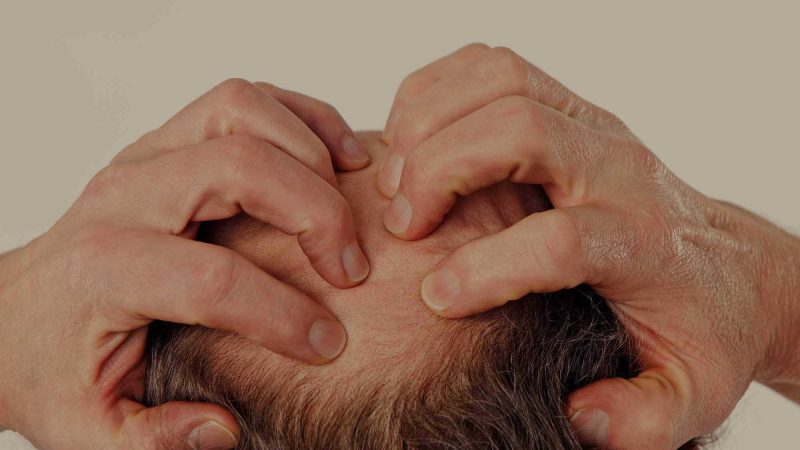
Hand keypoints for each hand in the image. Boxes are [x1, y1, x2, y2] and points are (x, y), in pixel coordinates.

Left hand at [0, 79, 370, 448]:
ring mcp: (146, 158)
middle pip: (236, 167)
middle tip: (351, 268)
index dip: (283, 314)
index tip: (327, 344)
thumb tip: (223, 429)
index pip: (211, 278)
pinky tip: (335, 157)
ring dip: (308, 149)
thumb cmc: (55, 364)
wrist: (15, 314)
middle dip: (315, 212)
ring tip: (350, 201)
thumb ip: (153, 438)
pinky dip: (299, 115)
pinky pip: (240, 102)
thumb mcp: (87, 429)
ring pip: (239, 109)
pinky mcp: (169, 142)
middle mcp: (124, 196)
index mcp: (104, 270)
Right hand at [377, 44, 799, 448]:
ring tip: (395, 179)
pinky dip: (436, 89)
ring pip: (500, 80)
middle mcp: (617, 168)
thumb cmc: (694, 329)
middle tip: (402, 226)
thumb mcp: (689, 393)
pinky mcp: (566, 106)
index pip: (560, 238)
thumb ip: (643, 418)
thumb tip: (579, 411)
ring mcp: (591, 126)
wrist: (723, 266)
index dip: (488, 268)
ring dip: (429, 120)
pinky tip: (412, 141)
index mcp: (641, 243)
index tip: (437, 299)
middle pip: (521, 129)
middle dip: (440, 170)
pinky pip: (492, 66)